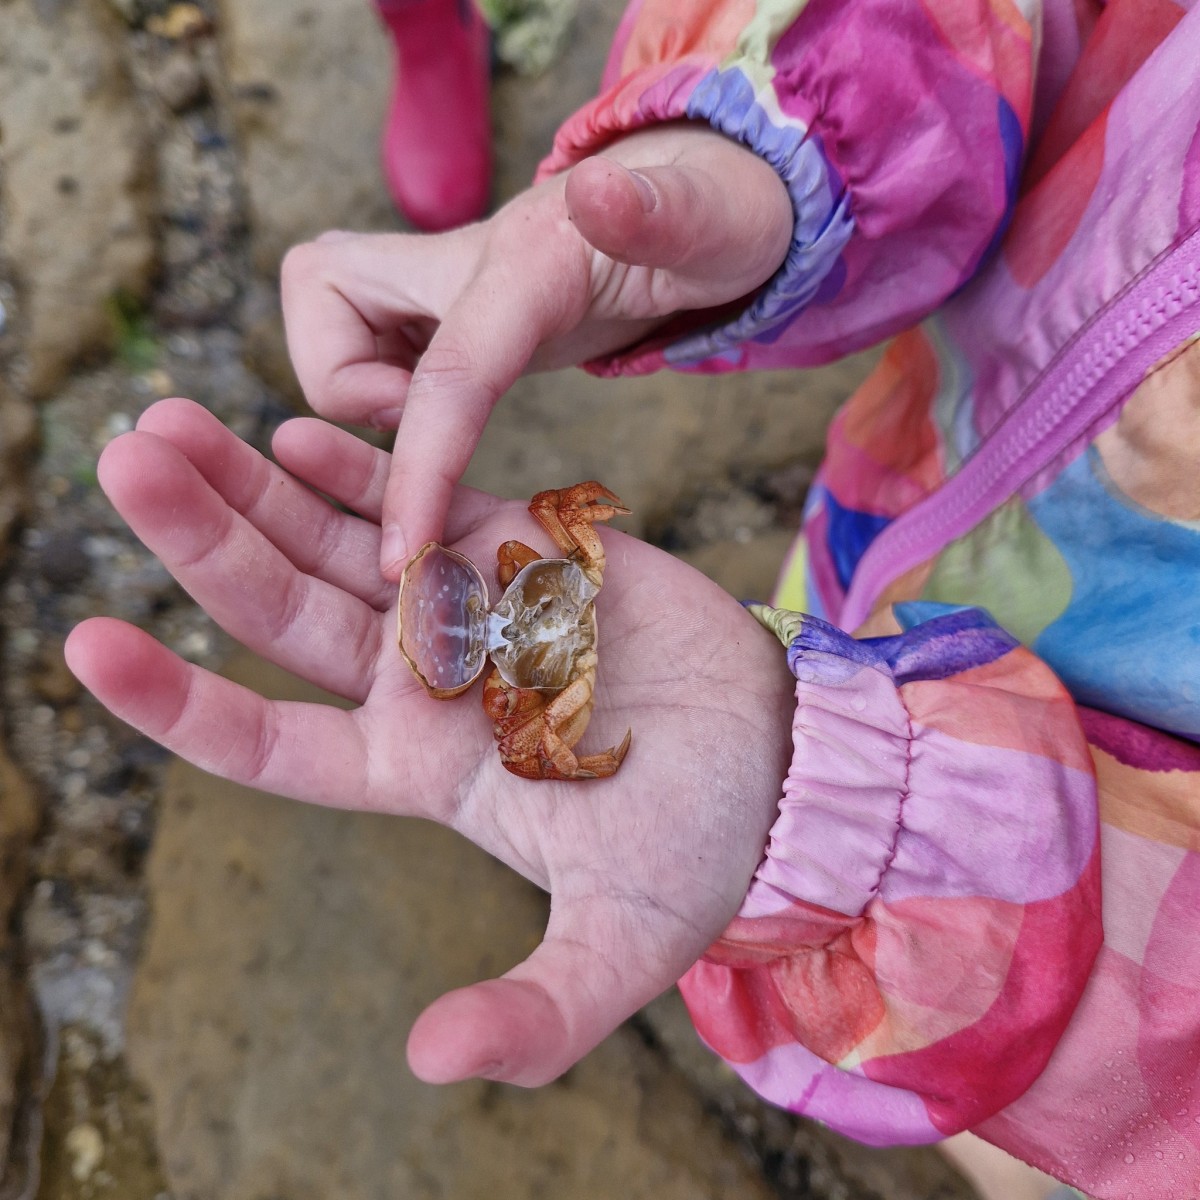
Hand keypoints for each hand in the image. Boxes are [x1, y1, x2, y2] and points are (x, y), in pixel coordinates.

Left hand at [66, 398, 794, 1085]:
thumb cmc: (698, 850)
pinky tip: (295, 430)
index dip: (177, 700)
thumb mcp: (620, 946)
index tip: (88, 646)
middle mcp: (416, 682)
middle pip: (279, 608)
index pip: (268, 741)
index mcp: (414, 770)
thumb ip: (537, 1014)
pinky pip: (421, 498)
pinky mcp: (519, 548)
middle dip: (200, 538)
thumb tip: (428, 1065)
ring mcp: (462, 606)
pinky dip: (359, 465)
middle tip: (123, 459)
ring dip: (252, 483)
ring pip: (333, 538)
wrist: (775, 755)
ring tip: (167, 423)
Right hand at [279, 124, 792, 577]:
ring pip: (325, 321)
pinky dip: (374, 391)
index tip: (402, 555)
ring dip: (356, 389)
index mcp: (529, 260)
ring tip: (440, 416)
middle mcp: (464, 258)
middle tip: (431, 419)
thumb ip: (666, 213)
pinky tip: (441, 409)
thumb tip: (601, 191)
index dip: (416, 469)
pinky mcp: (438, 307)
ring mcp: (442, 278)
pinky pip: (357, 349)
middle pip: (322, 299)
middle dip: (345, 385)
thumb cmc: (712, 223)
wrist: (693, 202)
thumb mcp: (715, 223)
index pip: (449, 372)